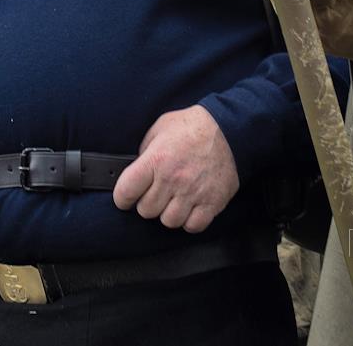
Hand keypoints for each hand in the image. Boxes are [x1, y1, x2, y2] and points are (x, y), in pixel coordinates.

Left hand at [113, 105, 239, 233]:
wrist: (230, 128)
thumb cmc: (193, 127)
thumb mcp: (160, 128)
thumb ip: (145, 151)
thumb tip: (135, 171)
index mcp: (157, 159)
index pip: (126, 192)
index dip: (122, 198)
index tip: (126, 197)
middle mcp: (173, 179)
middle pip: (146, 211)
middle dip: (148, 203)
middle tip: (157, 192)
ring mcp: (193, 193)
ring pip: (169, 221)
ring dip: (169, 213)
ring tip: (174, 199)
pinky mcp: (212, 202)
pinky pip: (193, 226)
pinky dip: (190, 221)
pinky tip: (190, 207)